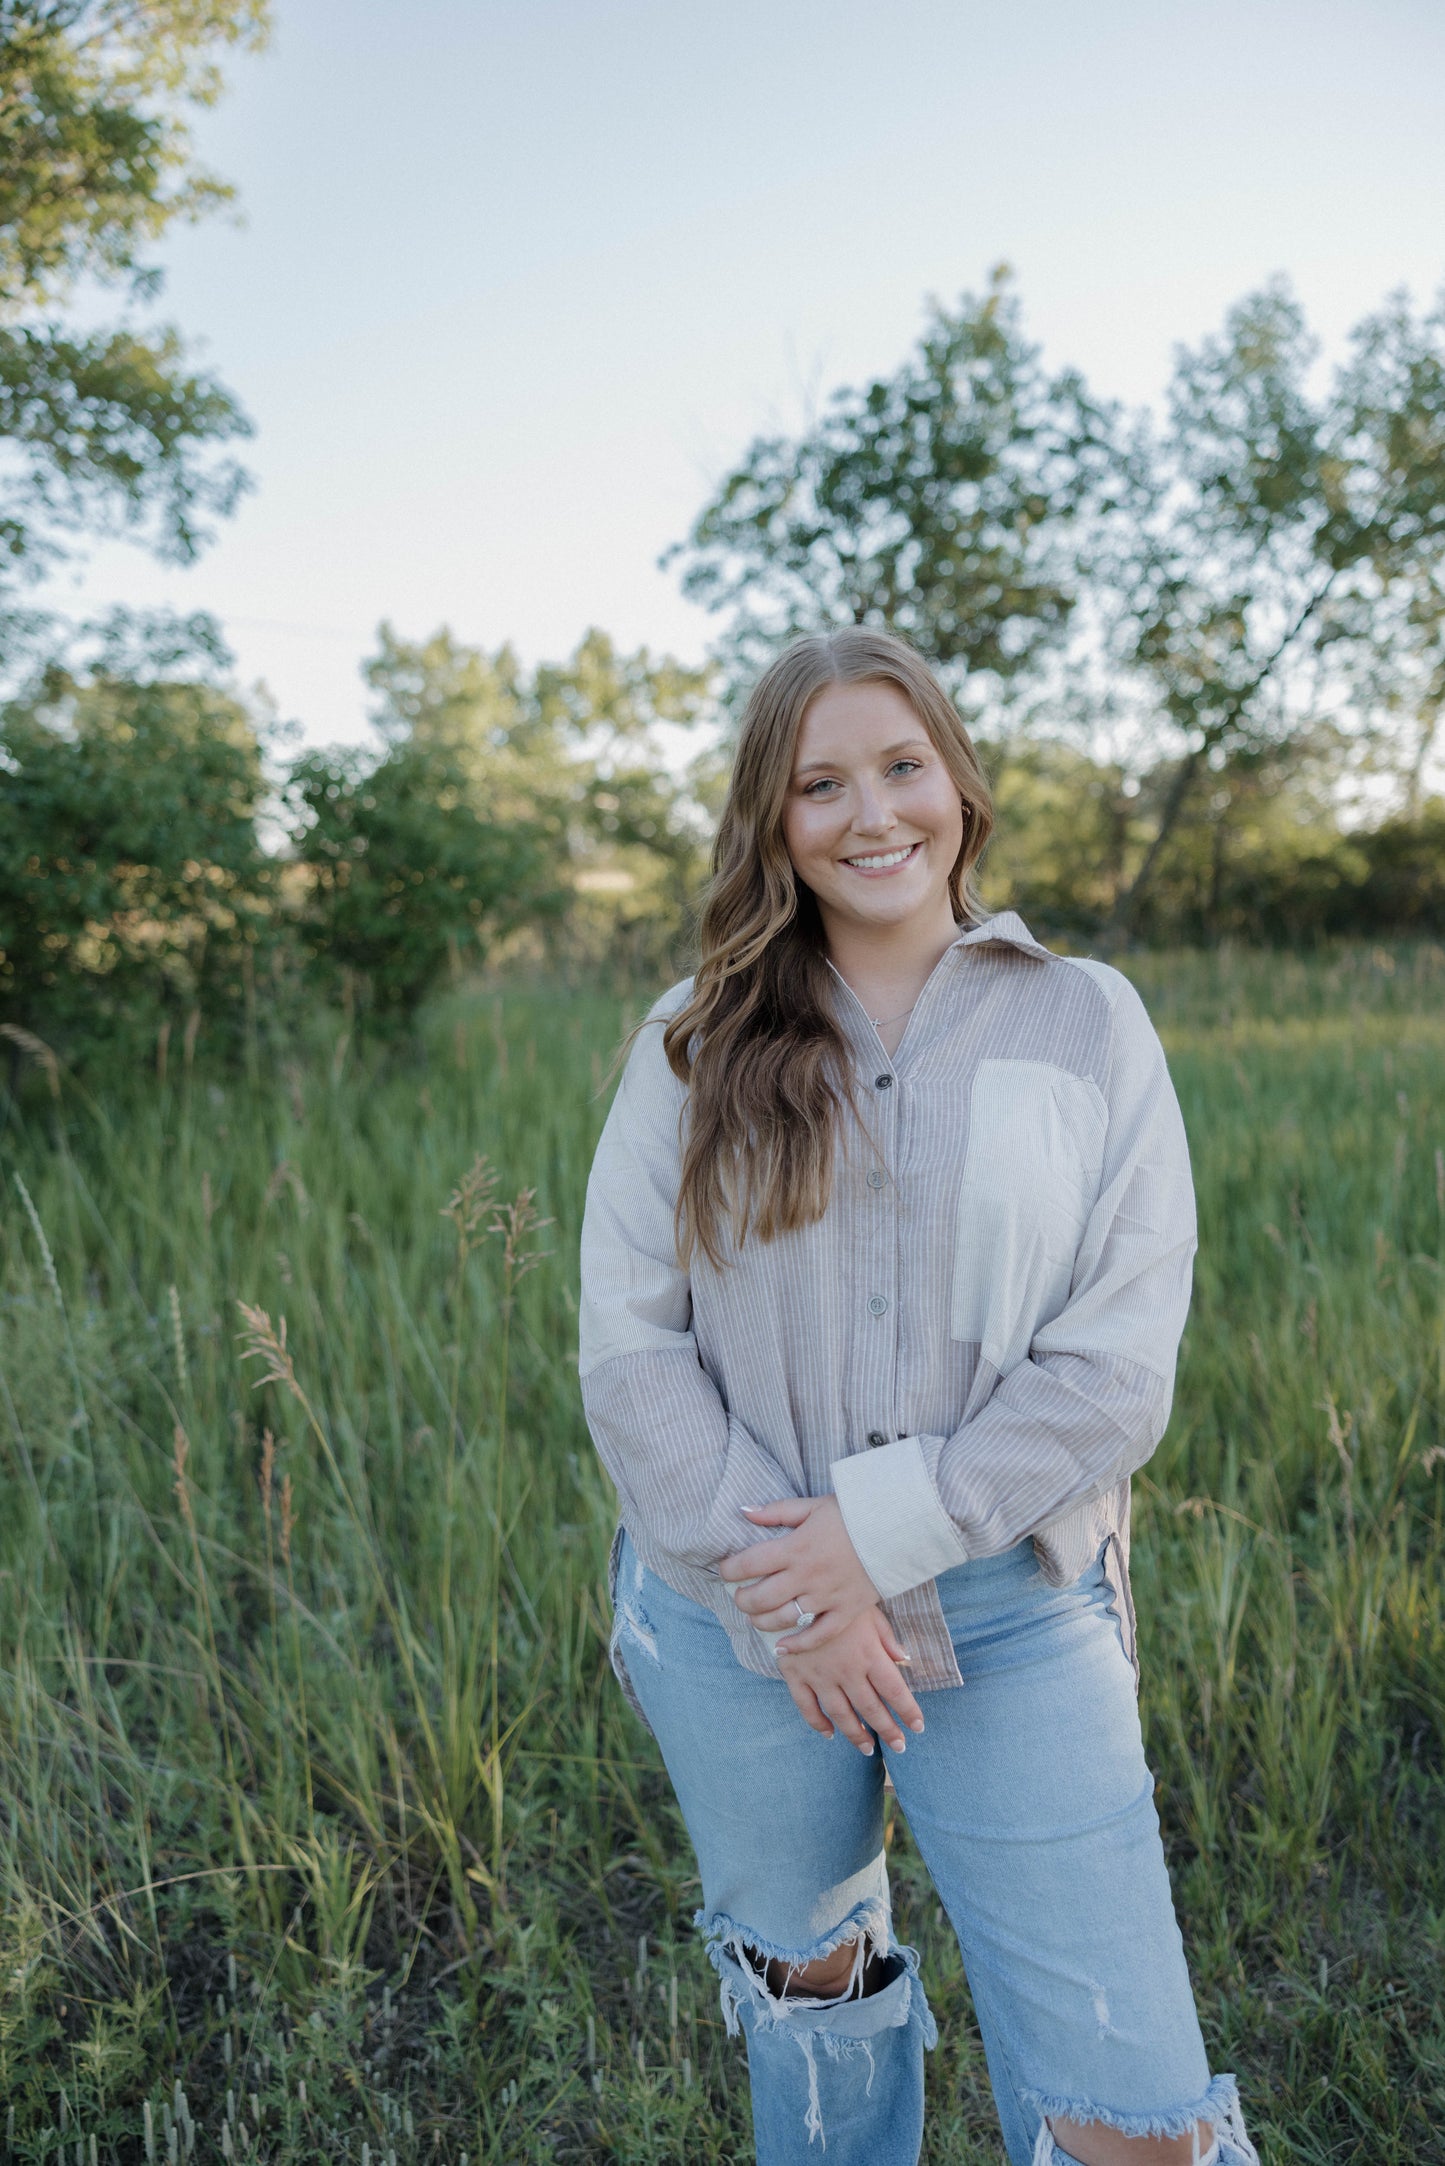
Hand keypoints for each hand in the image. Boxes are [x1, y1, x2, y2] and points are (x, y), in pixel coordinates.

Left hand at [719, 1495, 878, 1651]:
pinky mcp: (846, 1611)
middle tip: (740, 1597)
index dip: (729, 1569)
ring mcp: (827, 1596)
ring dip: (762, 1622)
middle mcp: (807, 1575)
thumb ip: (776, 1511)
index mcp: (795, 1547)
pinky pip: (818, 1635)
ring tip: (756, 1617)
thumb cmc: (852, 1513)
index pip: (748, 1563)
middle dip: (742, 1600)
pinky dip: (797, 1644)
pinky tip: (782, 1647)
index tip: (725, 1570)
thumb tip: (744, 1512)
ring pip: (783, 1619)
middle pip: (760, 1597)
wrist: (896, 1526)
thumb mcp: (811, 1506)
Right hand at [775, 1605, 925, 1754]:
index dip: (908, 1711)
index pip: (895, 1690)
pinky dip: (818, 1723)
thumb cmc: (836, 1596)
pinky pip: (807, 1707)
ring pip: (841, 1714)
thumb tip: (905, 1658)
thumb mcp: (867, 1609)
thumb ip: (886, 1636)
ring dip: (856, 1734)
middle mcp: (846, 1670)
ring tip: (868, 1749)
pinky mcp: (795, 1675)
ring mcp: (819, 1675)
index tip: (918, 1726)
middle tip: (900, 1747)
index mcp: (868, 1653)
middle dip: (888, 1730)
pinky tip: (829, 1733)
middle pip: (871, 1708)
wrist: (792, 1589)